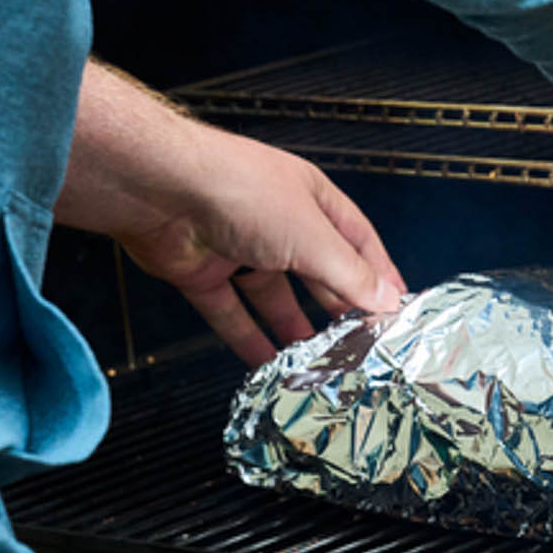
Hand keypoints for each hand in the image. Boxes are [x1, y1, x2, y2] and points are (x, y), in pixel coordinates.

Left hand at [111, 124, 405, 364]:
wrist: (159, 188)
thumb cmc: (237, 189)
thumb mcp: (311, 236)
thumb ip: (350, 274)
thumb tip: (385, 300)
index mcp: (310, 199)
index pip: (356, 241)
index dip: (376, 275)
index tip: (393, 309)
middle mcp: (274, 220)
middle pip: (315, 272)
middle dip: (336, 308)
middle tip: (358, 344)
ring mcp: (236, 247)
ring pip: (272, 296)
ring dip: (293, 329)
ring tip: (316, 362)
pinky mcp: (202, 272)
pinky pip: (231, 313)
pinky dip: (247, 339)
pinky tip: (266, 363)